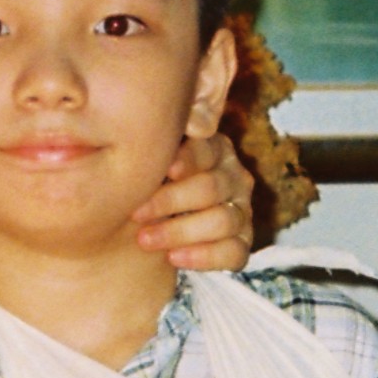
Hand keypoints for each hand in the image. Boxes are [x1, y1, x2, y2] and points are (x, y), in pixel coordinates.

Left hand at [132, 132, 257, 269]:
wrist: (141, 227)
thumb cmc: (143, 183)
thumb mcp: (144, 157)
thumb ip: (155, 137)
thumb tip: (180, 119)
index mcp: (213, 148)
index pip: (207, 150)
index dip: (188, 159)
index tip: (165, 169)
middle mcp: (233, 177)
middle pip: (211, 187)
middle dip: (171, 201)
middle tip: (136, 212)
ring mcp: (241, 210)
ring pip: (222, 220)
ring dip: (180, 231)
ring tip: (144, 239)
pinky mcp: (242, 242)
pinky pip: (234, 252)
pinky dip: (204, 257)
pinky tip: (173, 258)